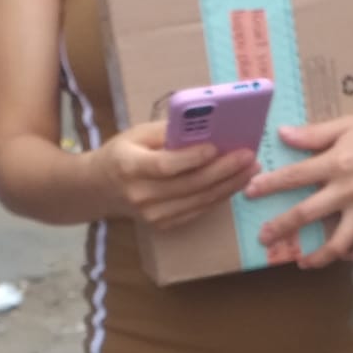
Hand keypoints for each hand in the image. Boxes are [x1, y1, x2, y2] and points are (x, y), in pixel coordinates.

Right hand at [100, 121, 258, 230]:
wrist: (101, 188)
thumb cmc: (123, 154)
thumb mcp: (138, 134)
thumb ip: (169, 131)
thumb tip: (207, 127)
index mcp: (129, 166)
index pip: (165, 166)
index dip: (193, 158)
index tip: (217, 147)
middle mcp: (140, 195)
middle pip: (190, 185)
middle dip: (224, 170)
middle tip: (249, 156)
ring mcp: (152, 215)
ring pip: (199, 200)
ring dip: (230, 185)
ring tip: (251, 169)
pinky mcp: (163, 225)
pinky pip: (198, 210)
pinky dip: (220, 196)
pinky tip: (236, 183)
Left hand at [243, 106, 352, 267]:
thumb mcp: (347, 124)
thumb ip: (314, 134)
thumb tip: (283, 135)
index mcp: (338, 163)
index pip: (295, 177)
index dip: (269, 185)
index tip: (249, 192)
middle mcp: (350, 190)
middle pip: (308, 214)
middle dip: (282, 228)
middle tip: (263, 238)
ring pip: (340, 242)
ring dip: (319, 256)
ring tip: (303, 262)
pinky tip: (343, 255)